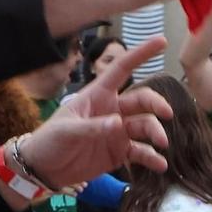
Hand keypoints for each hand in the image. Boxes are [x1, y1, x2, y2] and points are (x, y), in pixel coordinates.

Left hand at [16, 37, 173, 190]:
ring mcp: (117, 132)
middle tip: (167, 114)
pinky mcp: (119, 152)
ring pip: (145, 126)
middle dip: (156, 104)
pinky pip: (140, 152)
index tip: (162, 41)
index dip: (141, 54)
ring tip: (162, 144)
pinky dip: (152, 158)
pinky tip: (160, 165)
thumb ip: (92, 127)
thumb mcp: (67, 130)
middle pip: (142, 100)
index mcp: (98, 95)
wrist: (44, 169)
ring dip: (155, 133)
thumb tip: (119, 123)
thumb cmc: (50, 140)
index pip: (122, 69)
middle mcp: (112, 110)